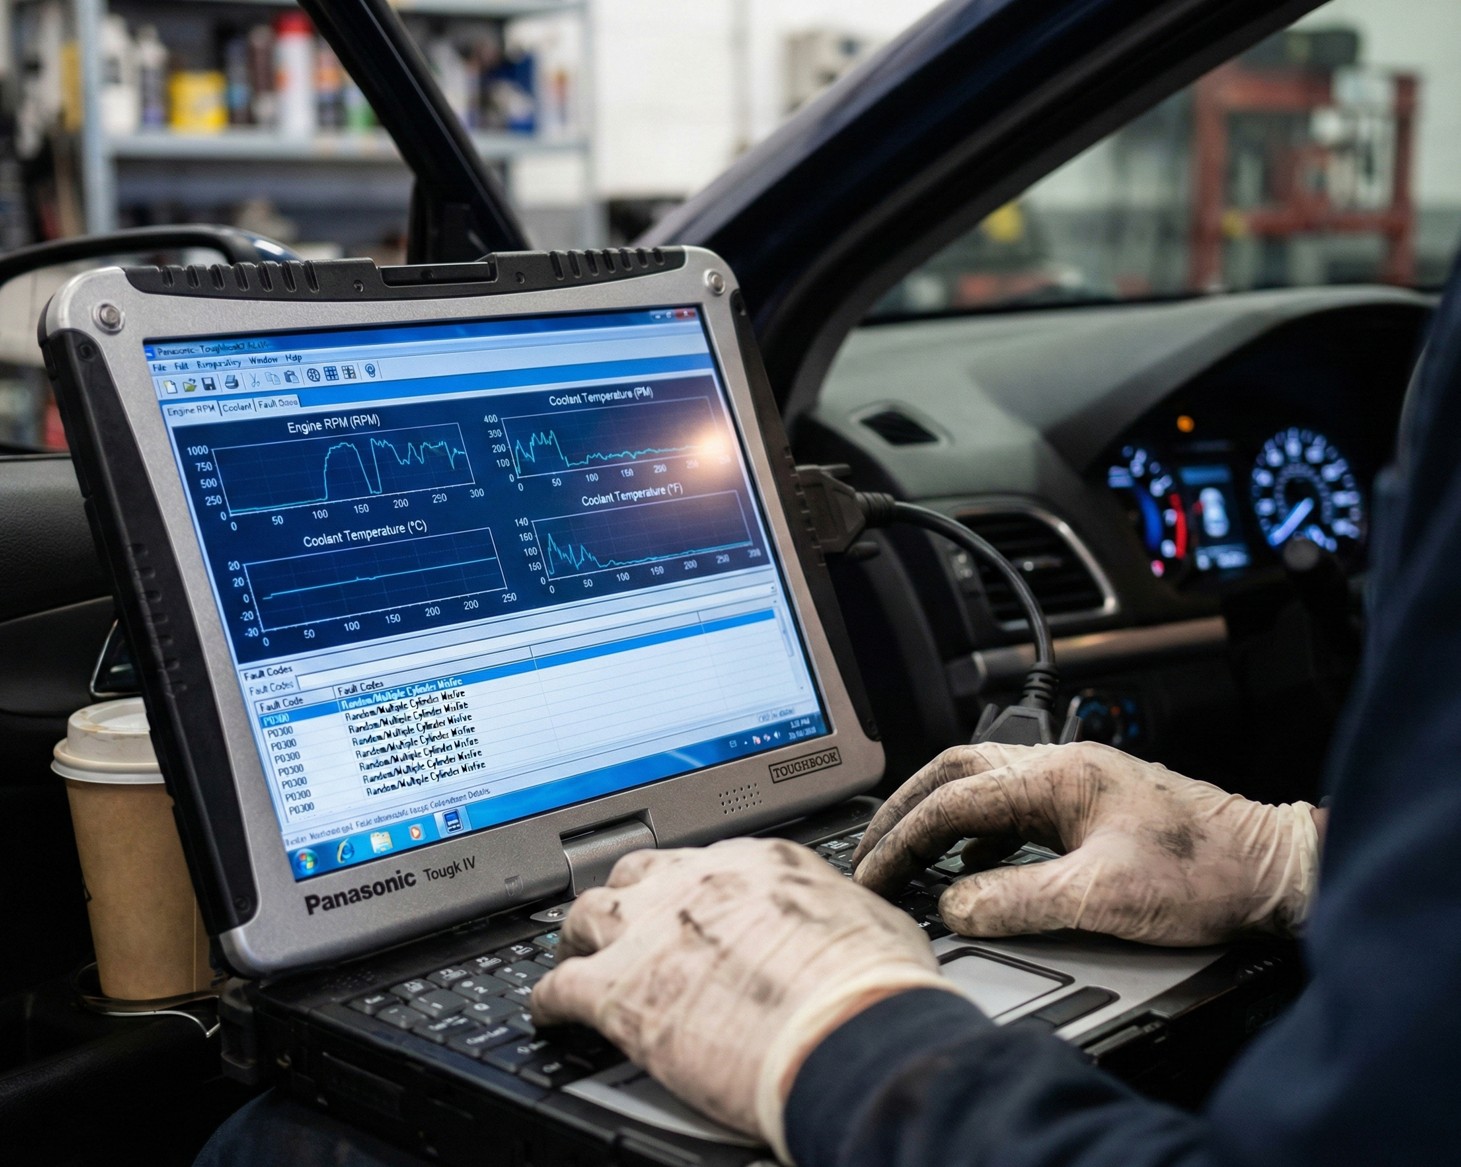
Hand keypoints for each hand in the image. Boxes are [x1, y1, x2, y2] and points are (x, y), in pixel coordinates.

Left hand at [531, 837, 960, 1159]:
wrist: (847, 1034)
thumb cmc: (873, 989)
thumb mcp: (874, 920)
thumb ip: (839, 911)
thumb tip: (846, 921)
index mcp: (759, 862)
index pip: (707, 860)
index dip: (691, 887)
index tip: (689, 904)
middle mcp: (697, 882)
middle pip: (639, 873)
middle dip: (629, 896)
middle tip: (626, 922)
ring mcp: (650, 931)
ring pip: (587, 913)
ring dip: (578, 935)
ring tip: (572, 954)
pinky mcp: (618, 991)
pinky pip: (557, 987)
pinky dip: (546, 1000)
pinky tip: (547, 1012)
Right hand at [852, 741, 1318, 945]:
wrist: (1273, 869)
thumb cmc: (1206, 872)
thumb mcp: (1103, 897)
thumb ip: (1017, 900)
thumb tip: (954, 906)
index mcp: (1056, 775)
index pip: (952, 801)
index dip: (903, 840)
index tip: (873, 873)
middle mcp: (1060, 766)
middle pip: (955, 772)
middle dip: (904, 811)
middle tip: (870, 851)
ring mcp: (1075, 782)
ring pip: (981, 784)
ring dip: (937, 815)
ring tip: (906, 853)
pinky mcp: (1089, 805)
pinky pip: (1010, 808)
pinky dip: (974, 832)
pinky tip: (972, 866)